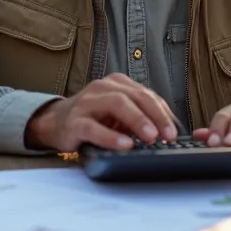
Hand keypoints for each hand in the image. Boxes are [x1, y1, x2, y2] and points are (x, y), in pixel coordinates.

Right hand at [26, 73, 178, 152]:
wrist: (55, 123)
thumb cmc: (93, 118)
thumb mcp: (119, 115)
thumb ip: (139, 117)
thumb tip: (166, 132)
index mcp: (117, 84)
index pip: (146, 95)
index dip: (163, 113)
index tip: (174, 131)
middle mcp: (103, 88)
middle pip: (135, 97)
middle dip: (155, 116)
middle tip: (168, 134)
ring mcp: (87, 103)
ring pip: (117, 105)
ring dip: (137, 121)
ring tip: (151, 137)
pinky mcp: (74, 122)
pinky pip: (94, 128)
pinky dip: (111, 137)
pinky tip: (125, 145)